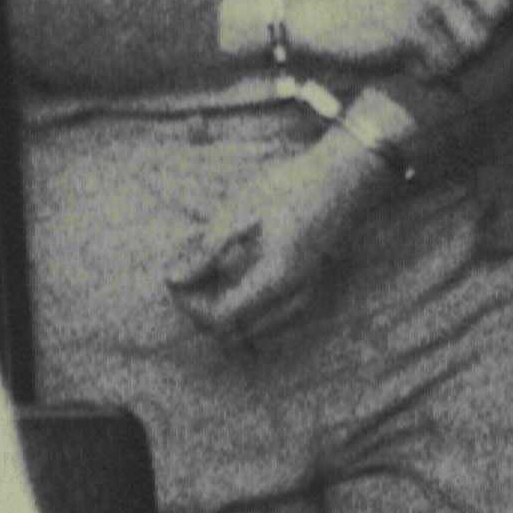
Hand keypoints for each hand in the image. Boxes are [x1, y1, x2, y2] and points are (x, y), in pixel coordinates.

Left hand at [165, 131, 388, 341]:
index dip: (189, 305)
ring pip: (250, 334)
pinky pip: (269, 324)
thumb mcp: (238, 211)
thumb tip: (173, 280)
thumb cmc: (289, 188)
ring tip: (209, 280)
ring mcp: (302, 299)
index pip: (219, 319)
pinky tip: (235, 286)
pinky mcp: (307, 293)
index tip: (175, 279)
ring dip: (223, 314)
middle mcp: (291, 298)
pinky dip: (245, 314)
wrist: (339, 179)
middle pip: (231, 333)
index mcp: (274, 279)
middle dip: (201, 310)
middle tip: (188, 277)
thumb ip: (205, 251)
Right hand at [283, 0, 512, 79]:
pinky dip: (430, 70)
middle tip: (452, 38)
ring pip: (477, 39)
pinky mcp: (410, 24)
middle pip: (500, 4)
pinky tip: (409, 62)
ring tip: (427, 50)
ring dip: (455, 55)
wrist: (311, 10)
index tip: (471, 6)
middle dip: (483, 30)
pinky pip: (446, 61)